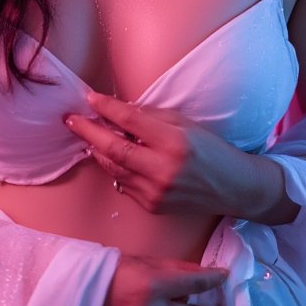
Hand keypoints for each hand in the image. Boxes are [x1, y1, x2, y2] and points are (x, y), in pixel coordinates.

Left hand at [65, 91, 261, 216]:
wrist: (234, 187)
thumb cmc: (211, 150)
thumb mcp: (185, 124)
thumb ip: (151, 118)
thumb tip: (117, 112)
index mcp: (174, 142)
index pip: (130, 121)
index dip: (106, 108)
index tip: (90, 98)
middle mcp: (163, 170)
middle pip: (114, 149)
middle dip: (88, 132)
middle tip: (71, 120)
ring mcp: (156, 192)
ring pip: (114, 168)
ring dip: (98, 150)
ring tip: (88, 135)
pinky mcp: (152, 207)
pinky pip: (124, 183)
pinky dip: (115, 168)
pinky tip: (113, 156)